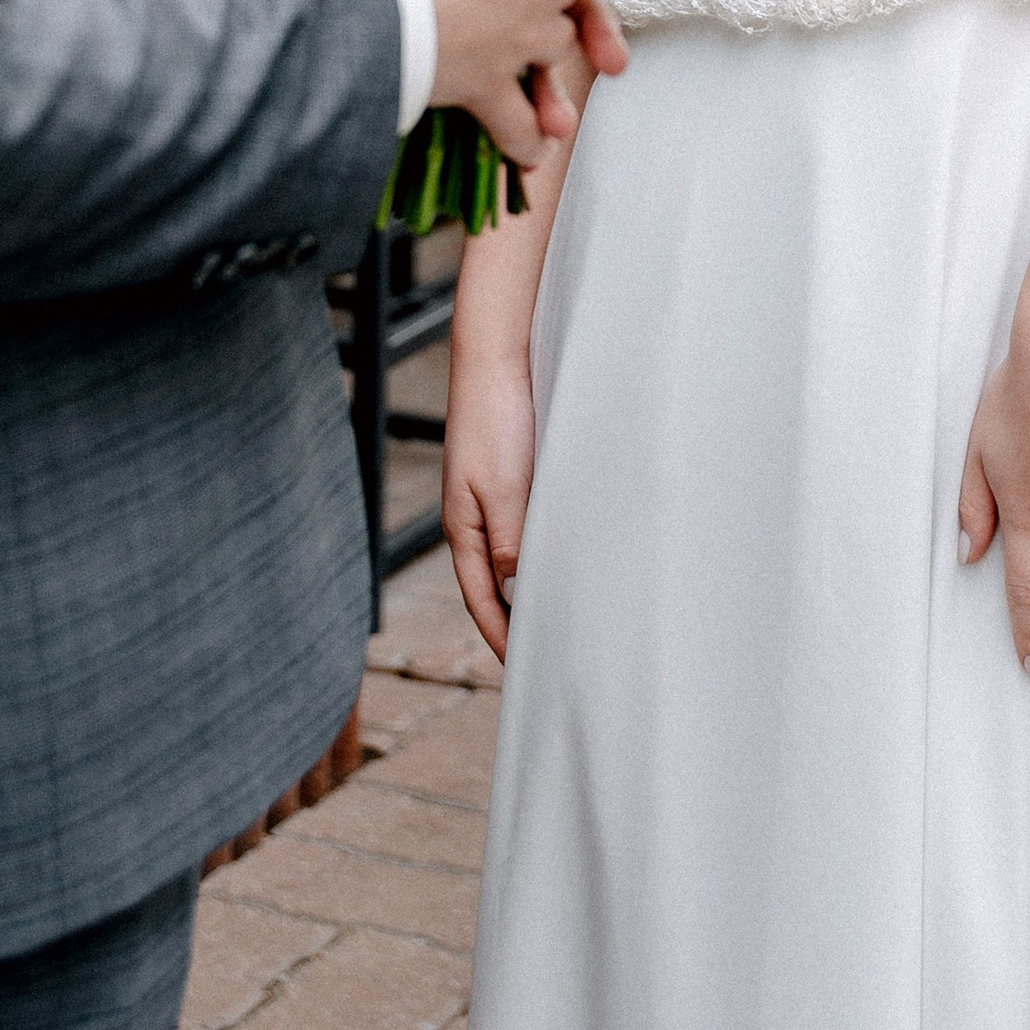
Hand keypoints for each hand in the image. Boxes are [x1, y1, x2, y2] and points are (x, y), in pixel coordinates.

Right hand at [443, 341, 533, 664]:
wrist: (497, 357)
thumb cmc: (496, 418)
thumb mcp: (503, 486)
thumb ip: (510, 542)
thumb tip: (516, 594)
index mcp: (464, 528)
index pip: (480, 599)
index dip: (500, 637)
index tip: (524, 673)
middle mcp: (476, 520)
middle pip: (493, 586)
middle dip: (514, 624)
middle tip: (547, 657)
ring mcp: (493, 499)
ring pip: (512, 560)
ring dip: (530, 590)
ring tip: (561, 620)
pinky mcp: (514, 478)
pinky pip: (527, 532)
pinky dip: (541, 556)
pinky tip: (565, 561)